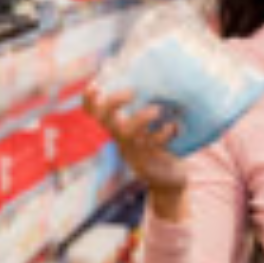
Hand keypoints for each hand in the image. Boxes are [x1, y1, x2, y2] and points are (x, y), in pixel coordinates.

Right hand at [83, 83, 188, 208]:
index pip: (95, 114)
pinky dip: (165, 132)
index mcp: (119, 130)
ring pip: (127, 133)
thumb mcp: (150, 129)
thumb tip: (163, 80)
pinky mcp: (149, 162)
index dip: (90, 100)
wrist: (169, 182)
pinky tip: (174, 127)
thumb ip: (150, 110)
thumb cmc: (160, 148)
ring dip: (141, 118)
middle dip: (113, 102)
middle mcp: (122, 140)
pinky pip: (154, 145)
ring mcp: (134, 152)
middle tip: (131, 92)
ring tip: (157, 109)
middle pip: (105, 120)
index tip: (94, 85)